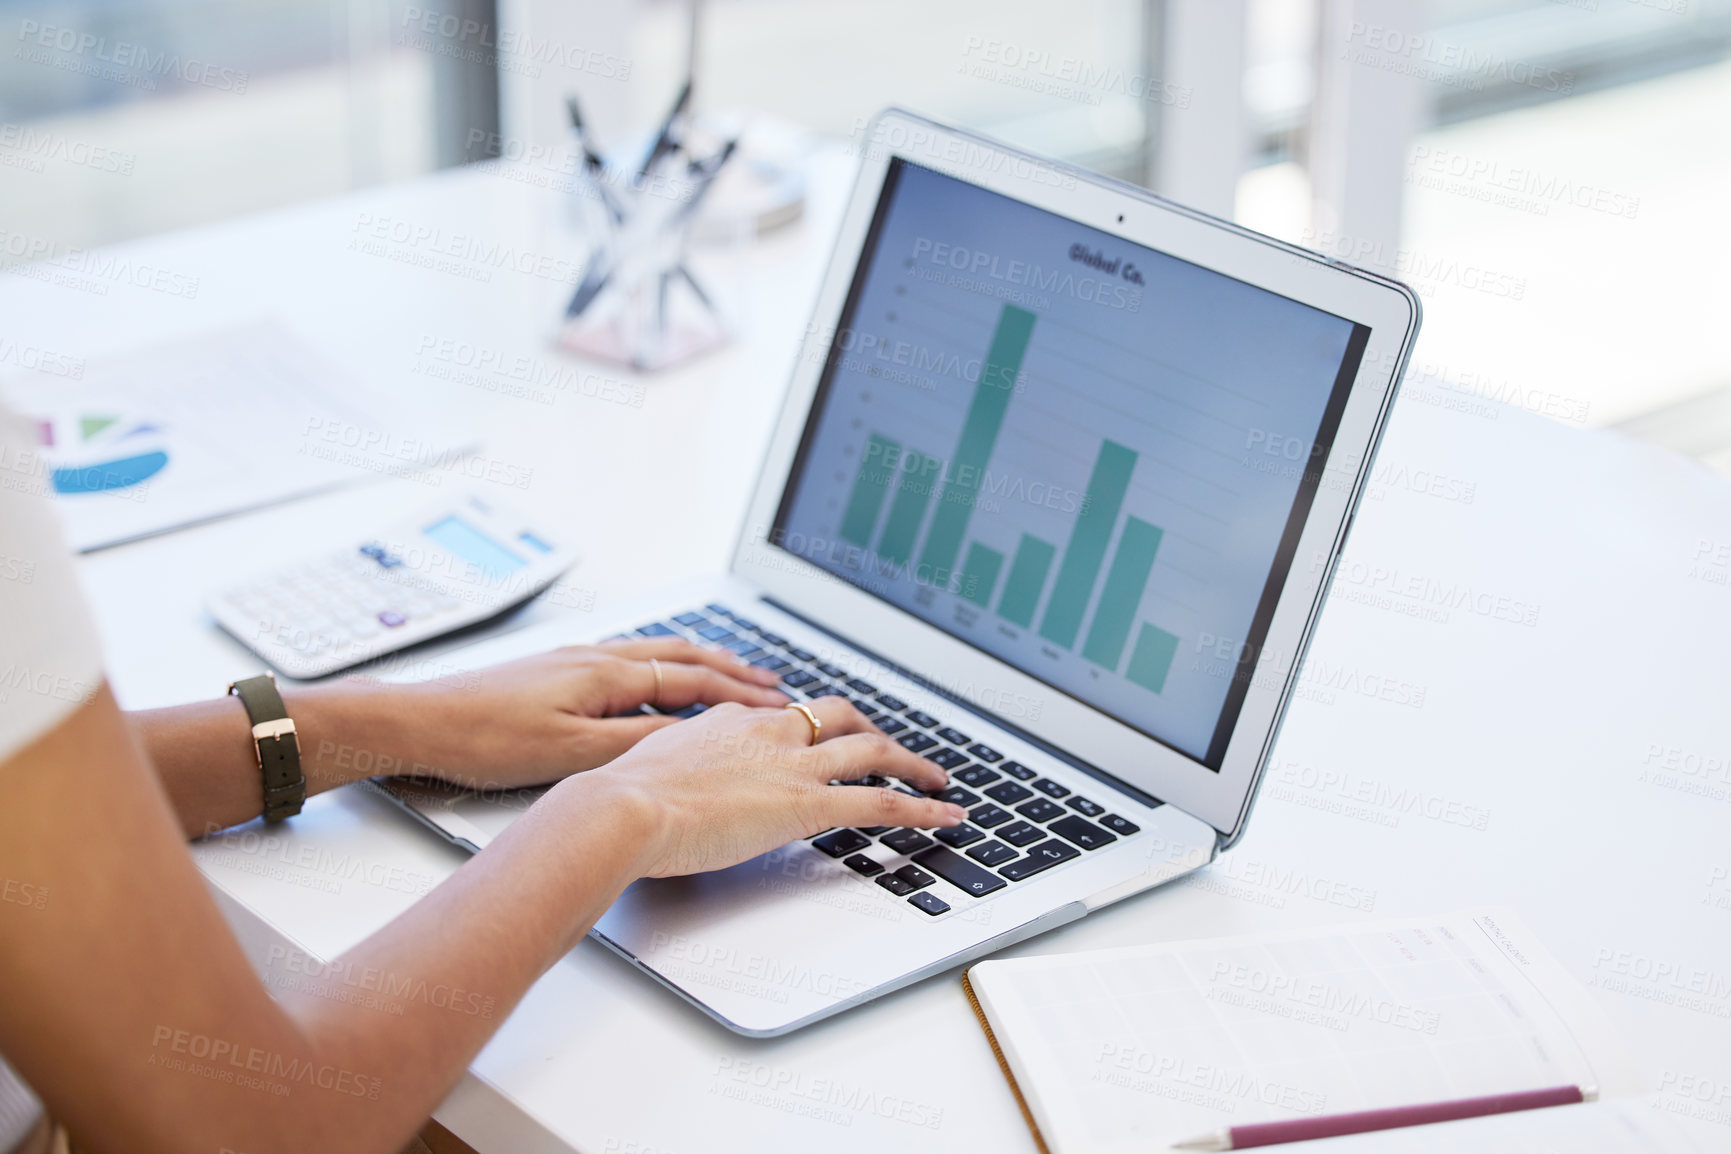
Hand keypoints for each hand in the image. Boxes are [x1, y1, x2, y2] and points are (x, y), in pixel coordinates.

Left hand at [310, 639, 788, 790]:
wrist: (418, 721)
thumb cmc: (483, 736)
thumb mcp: (571, 752)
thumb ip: (634, 743)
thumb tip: (687, 739)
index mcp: (606, 673)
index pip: (691, 679)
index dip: (739, 691)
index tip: (776, 701)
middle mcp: (595, 656)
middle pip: (681, 655)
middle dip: (731, 667)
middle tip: (770, 680)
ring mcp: (574, 659)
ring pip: (654, 653)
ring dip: (698, 661)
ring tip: (726, 669)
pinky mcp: (554, 671)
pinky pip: (627, 661)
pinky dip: (661, 666)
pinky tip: (655, 678)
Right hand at [580, 695, 966, 877]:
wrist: (622, 808)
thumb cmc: (621, 799)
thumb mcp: (650, 770)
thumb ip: (674, 771)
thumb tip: (669, 786)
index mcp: (730, 721)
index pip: (783, 714)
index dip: (809, 725)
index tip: (821, 733)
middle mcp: (768, 732)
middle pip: (837, 714)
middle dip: (871, 728)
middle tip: (891, 746)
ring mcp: (792, 766)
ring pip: (872, 749)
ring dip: (912, 762)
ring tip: (937, 777)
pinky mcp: (806, 804)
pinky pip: (881, 803)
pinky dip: (923, 808)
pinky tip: (947, 816)